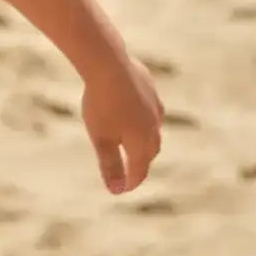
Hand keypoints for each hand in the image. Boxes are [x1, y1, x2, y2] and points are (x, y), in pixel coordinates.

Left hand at [80, 55, 163, 194]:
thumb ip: (110, 165)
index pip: (140, 169)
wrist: (109, 64)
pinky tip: (134, 113)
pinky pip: (150, 110)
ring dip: (145, 141)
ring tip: (134, 144)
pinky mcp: (150, 88)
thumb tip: (117, 190)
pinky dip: (143, 119)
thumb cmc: (102, 104)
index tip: (122, 189)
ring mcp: (154, 106)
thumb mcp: (101, 139)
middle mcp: (154, 126)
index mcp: (142, 142)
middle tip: (130, 171)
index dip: (131, 181)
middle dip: (141, 163)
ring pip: (153, 129)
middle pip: (150, 151)